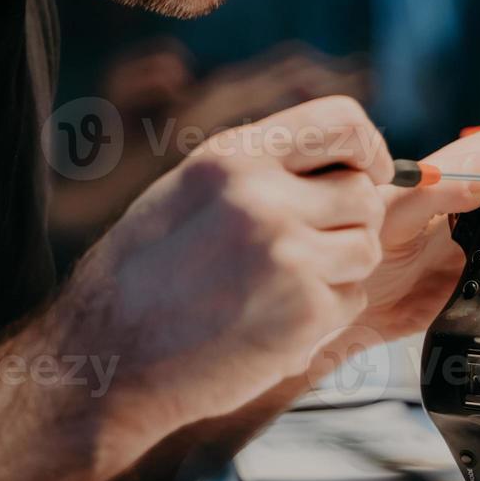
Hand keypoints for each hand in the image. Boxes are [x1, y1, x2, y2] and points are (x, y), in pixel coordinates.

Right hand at [57, 96, 392, 435]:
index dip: (370, 149)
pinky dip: (326, 315)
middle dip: (349, 222)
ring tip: (280, 287)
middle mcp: (262, 198)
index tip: (371, 173)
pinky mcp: (306, 311)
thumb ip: (265, 171)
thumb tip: (351, 165)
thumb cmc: (147, 279)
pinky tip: (274, 322)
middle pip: (364, 193)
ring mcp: (288, 256)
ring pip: (367, 247)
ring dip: (339, 270)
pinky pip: (353, 300)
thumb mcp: (191, 193)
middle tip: (305, 250)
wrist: (107, 358)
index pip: (344, 122)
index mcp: (232, 157)